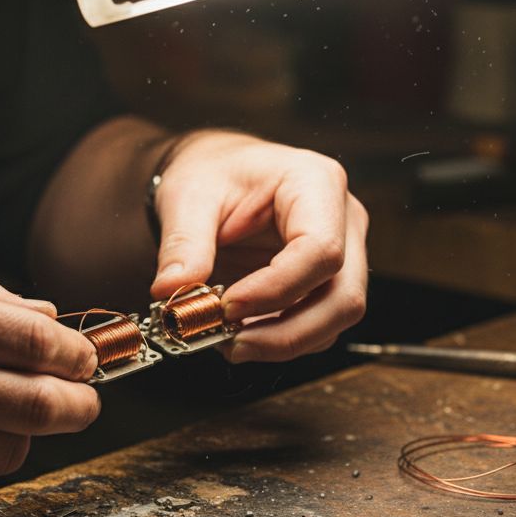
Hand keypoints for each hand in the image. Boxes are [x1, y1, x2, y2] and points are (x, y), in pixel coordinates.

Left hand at [149, 131, 368, 362]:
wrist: (218, 174)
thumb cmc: (214, 172)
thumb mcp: (189, 196)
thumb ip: (183, 244)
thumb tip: (171, 291)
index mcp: (316, 183)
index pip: (319, 250)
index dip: (276, 289)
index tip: (228, 307)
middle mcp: (343, 221)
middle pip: (343, 296)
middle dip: (288, 333)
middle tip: (232, 344)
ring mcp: (343, 255)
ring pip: (335, 319)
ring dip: (283, 342)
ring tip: (229, 342)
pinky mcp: (326, 284)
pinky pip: (317, 326)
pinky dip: (279, 341)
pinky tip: (241, 335)